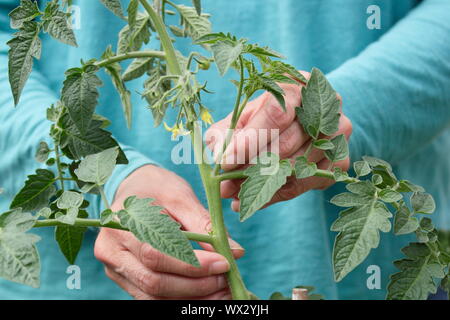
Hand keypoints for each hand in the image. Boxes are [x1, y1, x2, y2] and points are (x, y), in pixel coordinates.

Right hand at [94, 165, 243, 299]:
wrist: (132, 188)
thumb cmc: (157, 188)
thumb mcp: (181, 196)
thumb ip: (204, 224)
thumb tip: (235, 252)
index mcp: (122, 224)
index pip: (157, 254)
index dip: (193, 265)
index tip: (224, 264)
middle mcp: (111, 250)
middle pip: (154, 281)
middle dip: (195, 286)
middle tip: (226, 281)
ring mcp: (114, 267)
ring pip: (153, 296)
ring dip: (190, 298)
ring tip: (220, 292)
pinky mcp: (123, 278)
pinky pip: (151, 297)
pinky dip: (179, 299)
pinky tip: (203, 294)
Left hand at [206, 72, 352, 210]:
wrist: (300, 120)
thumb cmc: (262, 116)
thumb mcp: (240, 118)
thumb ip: (225, 135)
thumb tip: (219, 159)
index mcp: (297, 84)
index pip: (275, 114)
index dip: (249, 141)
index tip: (225, 163)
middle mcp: (325, 105)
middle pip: (287, 144)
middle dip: (251, 168)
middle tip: (225, 186)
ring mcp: (338, 133)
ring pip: (297, 168)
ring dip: (263, 185)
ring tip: (237, 193)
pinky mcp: (342, 158)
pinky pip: (308, 183)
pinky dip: (281, 193)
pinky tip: (260, 196)